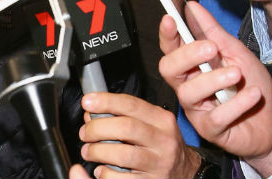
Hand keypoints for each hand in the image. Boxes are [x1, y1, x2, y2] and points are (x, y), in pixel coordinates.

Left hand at [76, 92, 199, 177]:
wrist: (185, 173)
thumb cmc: (161, 146)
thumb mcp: (151, 125)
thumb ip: (124, 116)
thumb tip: (92, 114)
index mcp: (162, 120)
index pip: (131, 104)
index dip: (106, 101)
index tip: (87, 102)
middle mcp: (163, 141)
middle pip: (125, 128)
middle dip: (98, 128)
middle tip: (86, 133)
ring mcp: (158, 164)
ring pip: (122, 154)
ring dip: (97, 152)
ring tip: (89, 152)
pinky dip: (105, 173)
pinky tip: (102, 170)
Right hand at [158, 2, 271, 176]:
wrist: (271, 121)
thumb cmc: (249, 85)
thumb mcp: (236, 53)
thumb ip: (213, 32)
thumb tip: (192, 6)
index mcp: (191, 65)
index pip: (170, 47)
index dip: (167, 34)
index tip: (171, 18)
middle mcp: (188, 85)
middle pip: (169, 69)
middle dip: (187, 55)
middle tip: (211, 48)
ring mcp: (196, 109)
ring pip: (189, 92)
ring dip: (214, 79)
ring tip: (237, 74)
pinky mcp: (210, 129)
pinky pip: (216, 116)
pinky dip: (236, 103)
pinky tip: (252, 95)